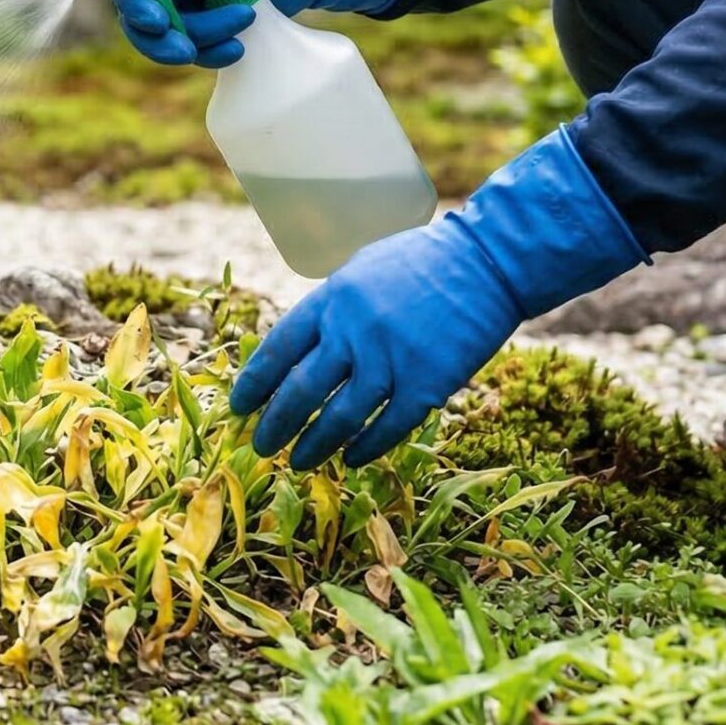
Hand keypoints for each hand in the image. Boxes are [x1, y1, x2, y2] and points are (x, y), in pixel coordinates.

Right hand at [109, 0, 414, 69]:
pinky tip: (239, 50)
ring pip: (164, 37)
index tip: (156, 19)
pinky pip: (192, 50)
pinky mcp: (204, 26)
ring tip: (242, 28)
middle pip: (136, 12)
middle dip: (156, 37)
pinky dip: (211, 55)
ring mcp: (184, 2)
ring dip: (195, 43)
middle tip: (186, 49)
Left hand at [228, 128, 648, 468]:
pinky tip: (351, 459)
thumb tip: (298, 349)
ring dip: (315, 445)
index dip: (255, 383)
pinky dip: (366, 448)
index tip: (239, 407)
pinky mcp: (427, 384)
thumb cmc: (419, 262)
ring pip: (340, 417)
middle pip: (302, 391)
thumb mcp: (360, 270)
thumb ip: (330, 309)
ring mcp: (391, 360)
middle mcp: (354, 332)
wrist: (485, 263)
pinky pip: (388, 427)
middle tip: (261, 447)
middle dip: (276, 424)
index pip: (279, 349)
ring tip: (300, 461)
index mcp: (332, 300)